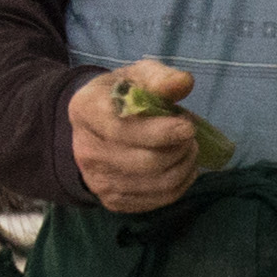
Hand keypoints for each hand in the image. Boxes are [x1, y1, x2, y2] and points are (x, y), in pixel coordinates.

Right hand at [72, 59, 212, 214]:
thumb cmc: (121, 96)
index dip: (160, 132)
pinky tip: (183, 168)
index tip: (187, 127)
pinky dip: (180, 185)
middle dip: (179, 150)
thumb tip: (184, 82)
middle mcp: (85, 150)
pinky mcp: (112, 201)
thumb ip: (160, 78)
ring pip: (156, 184)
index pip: (122, 129)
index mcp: (85, 110)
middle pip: (144, 161)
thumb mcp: (137, 75)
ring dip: (184, 167)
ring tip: (190, 149)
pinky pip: (157, 200)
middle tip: (191, 136)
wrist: (96, 125)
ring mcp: (96, 180)